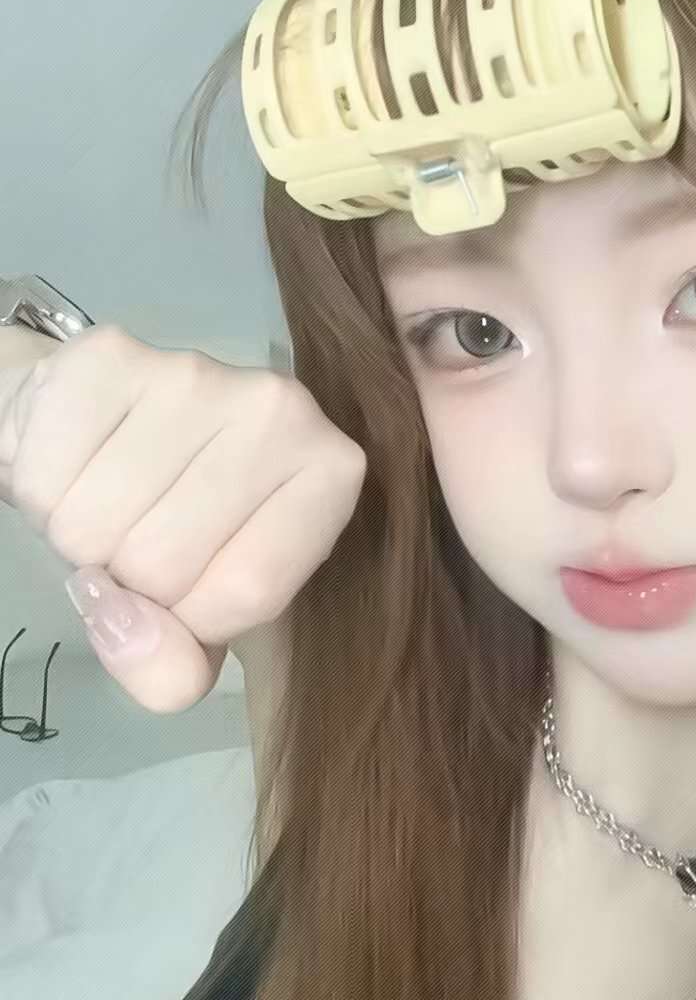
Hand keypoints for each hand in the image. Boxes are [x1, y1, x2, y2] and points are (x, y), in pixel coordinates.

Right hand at [0, 324, 365, 712]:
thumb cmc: (182, 520)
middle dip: (130, 578)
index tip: (190, 587)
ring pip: (95, 528)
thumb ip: (179, 665)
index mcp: (331, 472)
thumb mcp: (206, 610)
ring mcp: (197, 373)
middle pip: (164, 565)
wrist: (109, 422)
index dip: (194, 618)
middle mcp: (283, 409)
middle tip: (142, 531)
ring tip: (110, 495)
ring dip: (80, 537)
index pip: (247, 593)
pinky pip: (43, 479)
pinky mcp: (109, 355)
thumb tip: (143, 648)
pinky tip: (78, 460)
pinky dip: (40, 491)